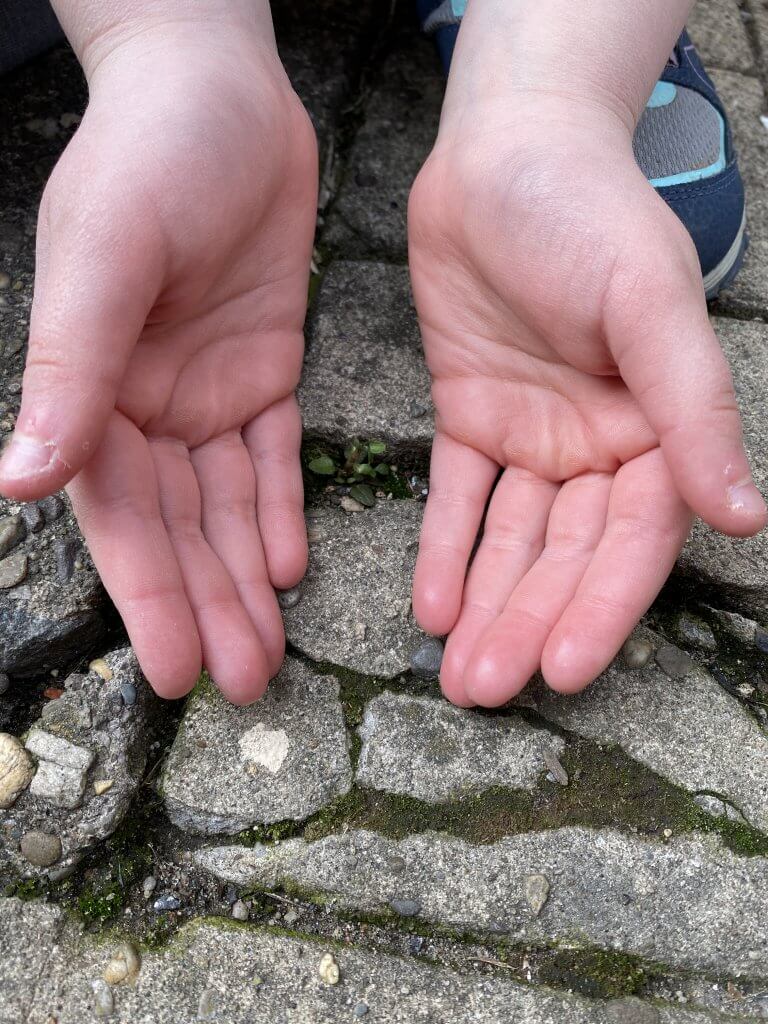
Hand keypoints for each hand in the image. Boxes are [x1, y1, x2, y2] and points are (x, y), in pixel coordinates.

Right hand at [0, 22, 317, 703]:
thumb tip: (14, 481)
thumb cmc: (147, 161)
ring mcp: (205, 393)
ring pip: (229, 506)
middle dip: (207, 605)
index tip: (177, 672)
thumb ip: (69, 371)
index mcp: (93, 391)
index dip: (148, 594)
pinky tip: (292, 564)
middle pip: (179, 527)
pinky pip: (275, 457)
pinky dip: (282, 509)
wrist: (221, 94)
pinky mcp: (263, 371)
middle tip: (243, 682)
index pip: (121, 515)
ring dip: (247, 577)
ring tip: (271, 650)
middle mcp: (144, 406)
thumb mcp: (104, 260)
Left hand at [409, 98, 765, 707]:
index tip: (563, 669)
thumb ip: (693, 407)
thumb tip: (746, 516)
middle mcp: (599, 446)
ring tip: (456, 673)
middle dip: (527, 622)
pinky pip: (457, 497)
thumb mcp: (647, 302)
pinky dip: (444, 549)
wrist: (502, 154)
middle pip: (564, 555)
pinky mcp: (471, 418)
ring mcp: (533, 437)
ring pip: (509, 540)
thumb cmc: (588, 213)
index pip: (632, 538)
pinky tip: (430, 605)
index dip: (601, 606)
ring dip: (484, 605)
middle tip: (486, 690)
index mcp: (656, 429)